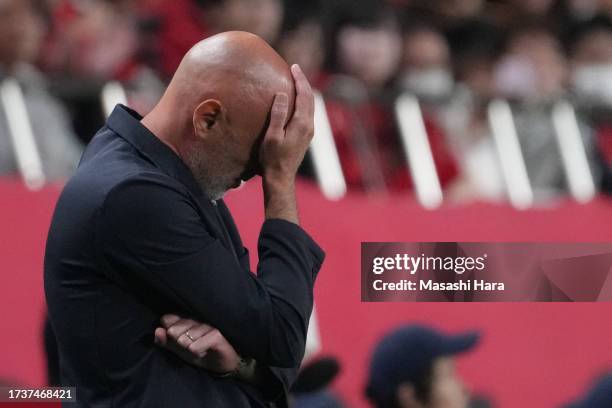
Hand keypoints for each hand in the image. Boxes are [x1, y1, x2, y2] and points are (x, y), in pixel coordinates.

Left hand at [154, 314, 240, 373]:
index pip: (167, 319)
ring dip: (189, 349)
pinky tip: (203, 353)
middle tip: (188, 348)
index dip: (167, 332)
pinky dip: (197, 351)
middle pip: (175, 329)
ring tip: (196, 351)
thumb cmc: (200, 353)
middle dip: (178, 342)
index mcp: (186, 320)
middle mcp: (197, 319)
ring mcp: (207, 326)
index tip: (174, 339)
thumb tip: (157, 331)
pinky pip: (196, 345)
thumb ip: (166, 342)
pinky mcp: (216, 335)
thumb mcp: (180, 350)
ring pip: (185, 338)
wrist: (222, 364)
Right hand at [259, 64, 314, 185]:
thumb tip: (282, 95)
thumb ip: (278, 115)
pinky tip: (296, 101)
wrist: (281, 178)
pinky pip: (308, 113)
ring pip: (311, 106)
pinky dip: (303, 102)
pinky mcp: (306, 136)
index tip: (293, 67)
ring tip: (295, 82)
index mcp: (302, 124)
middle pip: (310, 98)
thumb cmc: (272, 159)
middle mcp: (309, 126)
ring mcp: (309, 132)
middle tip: (295, 69)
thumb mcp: (272, 136)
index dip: (300, 79)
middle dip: (303, 82)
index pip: (304, 95)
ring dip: (304, 92)